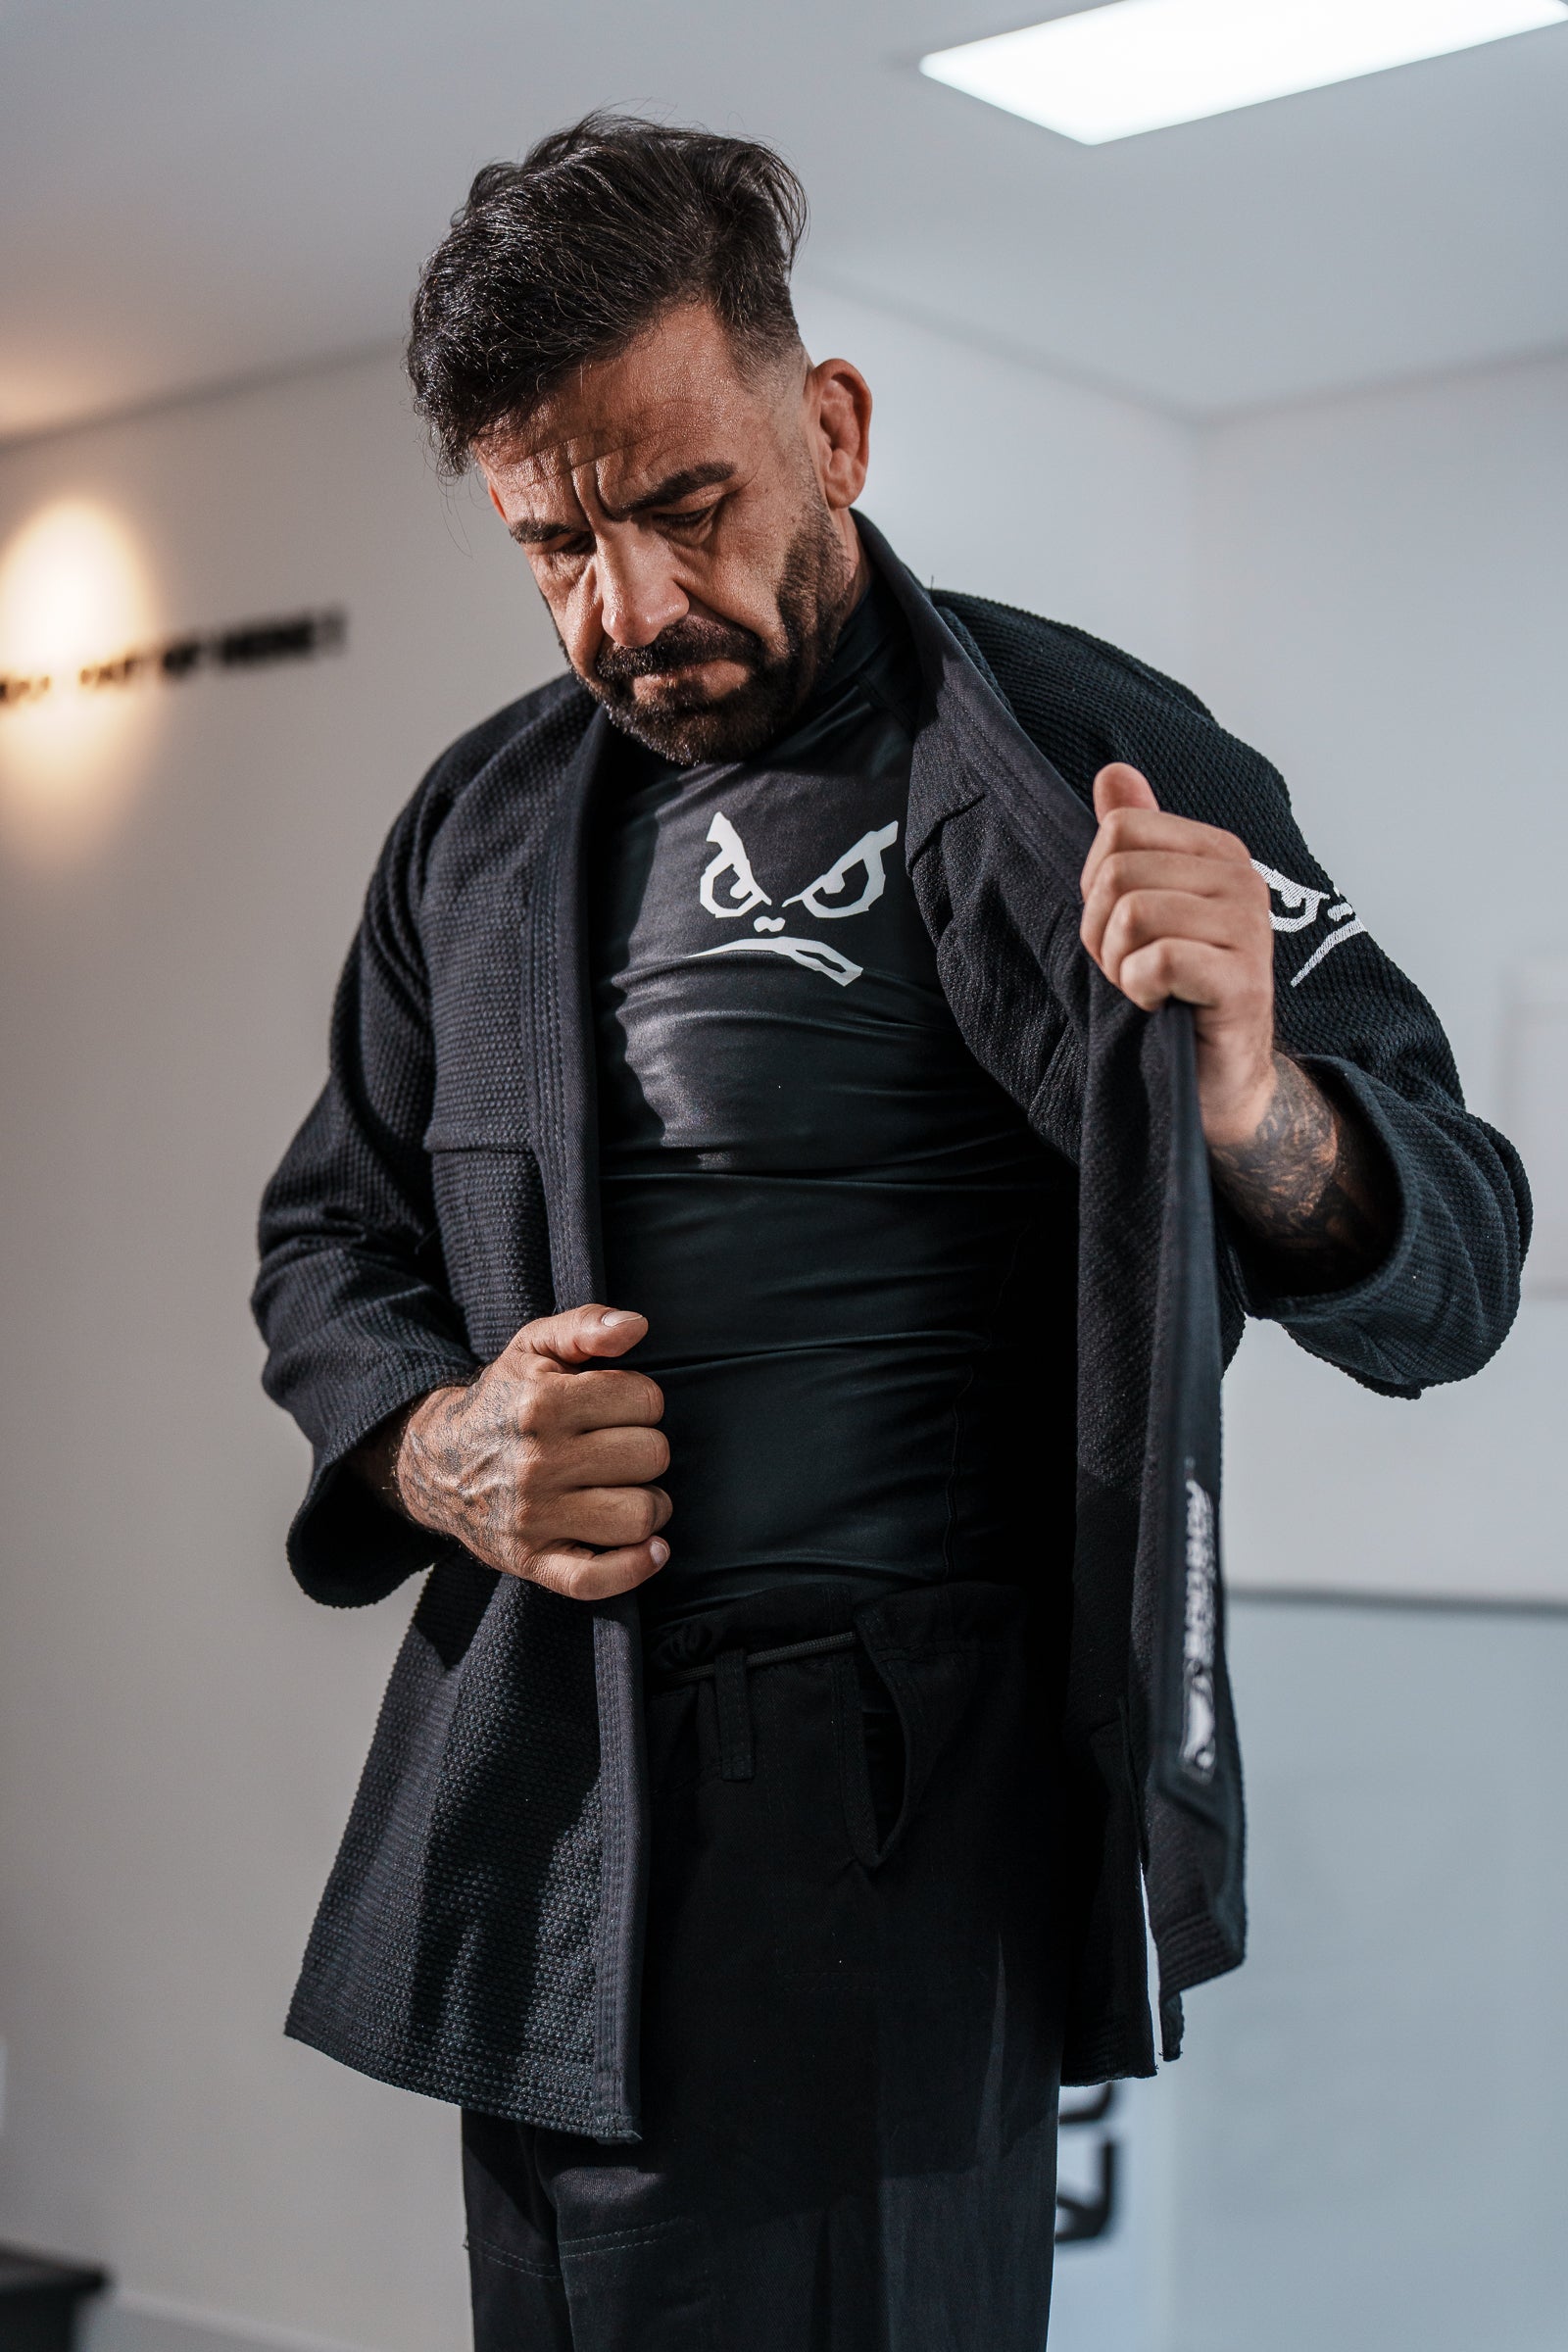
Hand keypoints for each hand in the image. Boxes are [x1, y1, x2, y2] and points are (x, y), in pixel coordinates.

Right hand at [393, 1305, 670, 1599]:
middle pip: (650, 1456)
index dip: (641, 1401)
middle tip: (620, 1451)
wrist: (437, 1463)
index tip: (618, 1409)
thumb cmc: (505, 1402)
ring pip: (638, 1516)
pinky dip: (634, 1568)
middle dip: (646, 1450)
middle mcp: (538, 1460)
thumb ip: (587, 1325)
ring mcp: (534, 1516)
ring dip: (649, 1506)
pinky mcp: (532, 1561)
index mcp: (543, 1402)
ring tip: (629, 1493)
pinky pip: (595, 1580)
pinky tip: (652, 1550)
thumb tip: (636, 1327)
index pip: (645, 1399)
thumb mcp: (534, 1347)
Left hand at [1079, 763, 1394, 1285]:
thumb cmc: (1177, 992)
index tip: (1119, 930)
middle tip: (1131, 968)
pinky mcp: (1242, 982)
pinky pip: (1156, 961)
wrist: (1218, 1081)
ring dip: (1119, 965)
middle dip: (1101, 931)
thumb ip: (1137, 837)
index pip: (1118, 830)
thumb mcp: (1150, 906)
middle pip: (1118, 870)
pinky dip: (1141, 991)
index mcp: (1217, 852)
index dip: (1096, 886)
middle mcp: (1242, 880)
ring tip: (1146, 988)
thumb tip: (1113, 773)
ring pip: (1132, 914)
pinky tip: (1162, 1006)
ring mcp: (1248, 930)